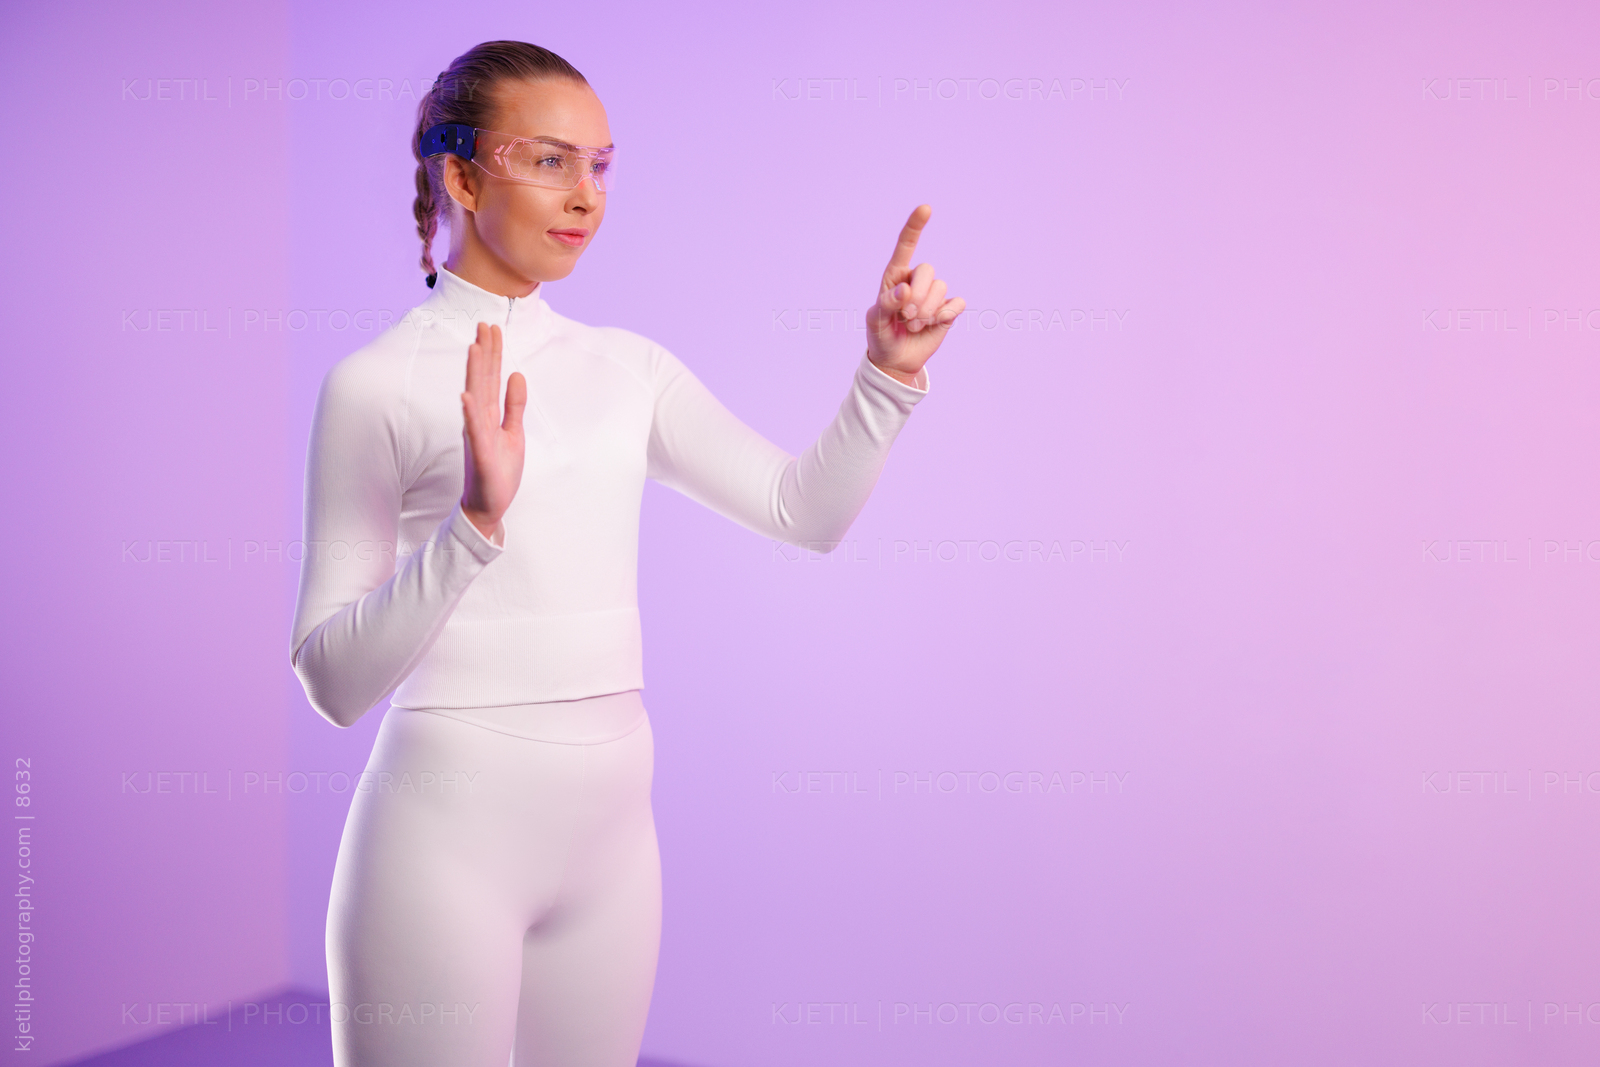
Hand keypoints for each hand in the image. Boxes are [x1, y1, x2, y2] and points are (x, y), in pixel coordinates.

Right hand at [459, 323, 526, 539]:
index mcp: (488, 415)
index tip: (492, 327)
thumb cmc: (499, 470)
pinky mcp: (480, 453)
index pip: (490, 378)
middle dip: (484, 353)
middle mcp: (479, 420)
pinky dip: (469, 413)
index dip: (492, 353)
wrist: (489, 505)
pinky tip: (466, 395)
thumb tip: (517, 376)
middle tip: (484, 324)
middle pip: (482, 380)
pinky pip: (474, 430)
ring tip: (474, 348)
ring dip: (474, 374)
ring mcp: (477, 435)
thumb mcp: (513, 433)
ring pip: (476, 399)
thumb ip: (514, 406)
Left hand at [865, 204, 964, 385]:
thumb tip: (904, 290)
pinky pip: (956, 304)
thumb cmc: (881, 336)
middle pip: (927, 271)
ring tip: (913, 325)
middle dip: (917, 297)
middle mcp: (916, 280)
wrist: (896, 360)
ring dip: (927, 311)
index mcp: (895, 276)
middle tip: (905, 317)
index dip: (915, 226)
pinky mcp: (948, 309)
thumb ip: (885, 304)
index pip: (905, 246)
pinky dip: (944, 316)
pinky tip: (933, 325)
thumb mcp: (875, 322)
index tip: (925, 208)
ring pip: (941, 288)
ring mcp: (933, 295)